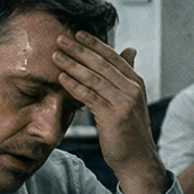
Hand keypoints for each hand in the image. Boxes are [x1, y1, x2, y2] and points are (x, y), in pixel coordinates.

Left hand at [50, 32, 165, 193]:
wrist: (138, 160)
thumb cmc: (129, 131)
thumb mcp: (130, 100)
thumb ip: (125, 76)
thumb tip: (129, 49)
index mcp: (136, 82)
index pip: (113, 57)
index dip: (95, 43)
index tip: (77, 32)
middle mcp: (132, 89)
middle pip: (102, 63)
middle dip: (80, 49)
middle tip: (61, 37)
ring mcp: (124, 102)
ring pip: (94, 78)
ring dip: (72, 64)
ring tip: (55, 55)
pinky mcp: (114, 116)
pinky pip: (90, 97)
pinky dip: (74, 86)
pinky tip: (61, 78)